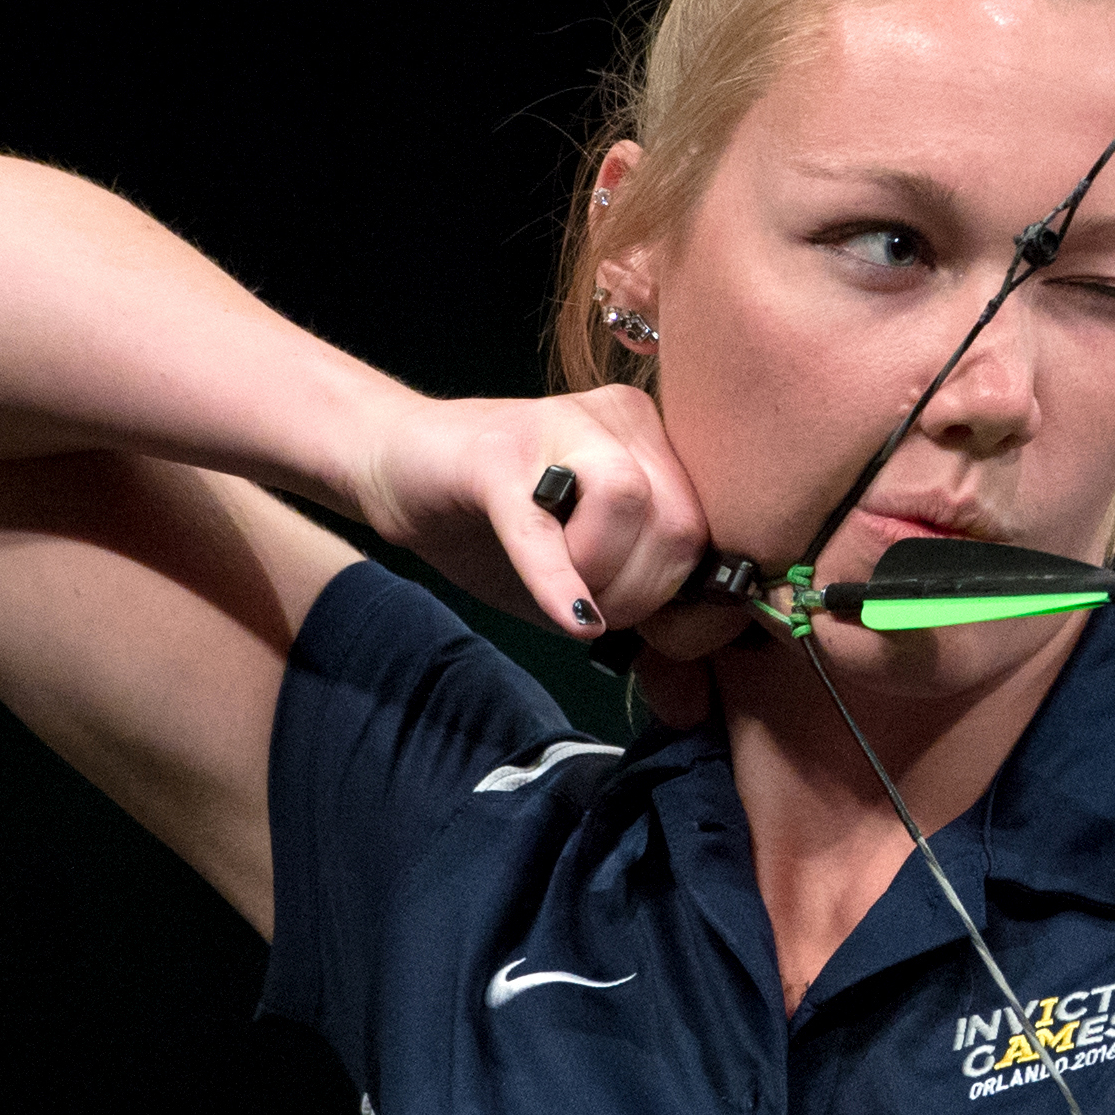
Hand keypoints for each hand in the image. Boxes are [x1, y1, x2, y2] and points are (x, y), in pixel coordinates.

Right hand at [350, 386, 745, 661]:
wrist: (398, 467)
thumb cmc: (502, 527)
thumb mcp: (587, 576)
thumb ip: (644, 613)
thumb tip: (690, 694)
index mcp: (658, 444)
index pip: (717, 531)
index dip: (696, 605)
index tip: (662, 637)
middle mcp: (623, 420)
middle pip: (681, 523)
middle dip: (644, 596)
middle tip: (598, 612)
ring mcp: (561, 424)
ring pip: (629, 502)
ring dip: (603, 578)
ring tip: (568, 593)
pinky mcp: (497, 452)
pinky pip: (541, 524)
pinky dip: (558, 581)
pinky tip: (568, 618)